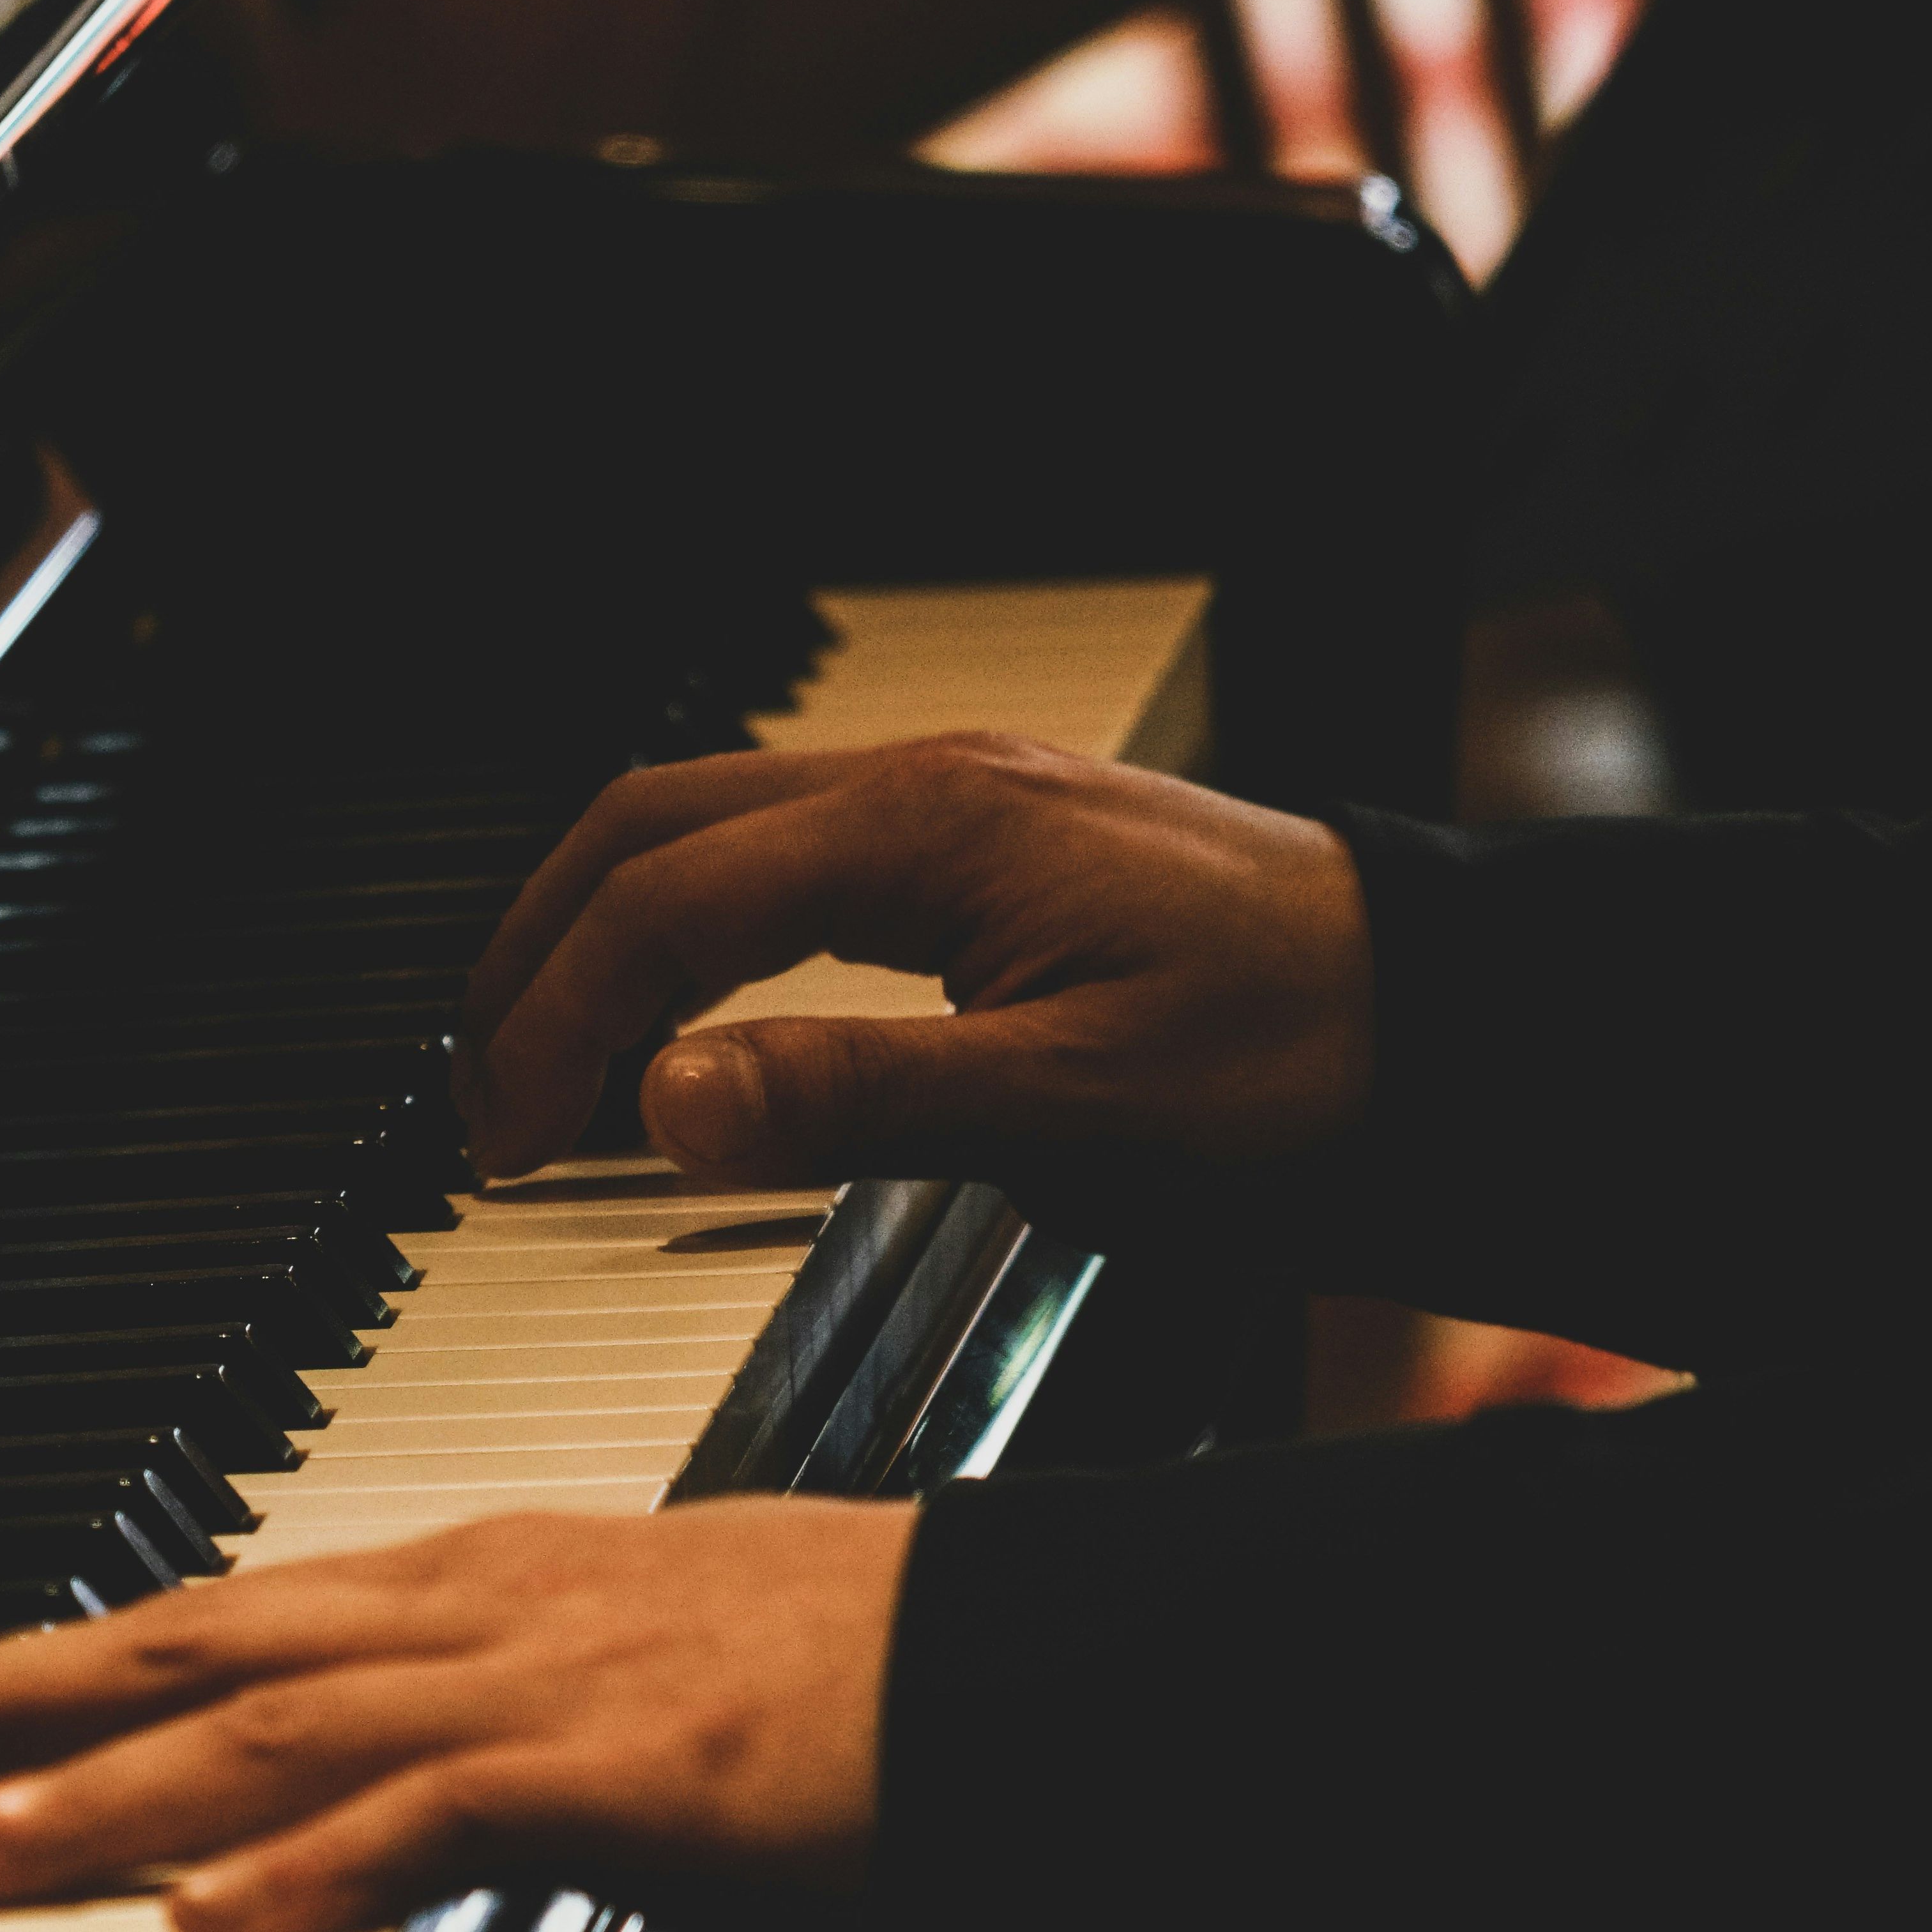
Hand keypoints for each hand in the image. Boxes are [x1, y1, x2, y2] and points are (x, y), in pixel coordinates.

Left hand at [0, 1500, 915, 1931]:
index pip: (207, 1616)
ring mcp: (545, 1678)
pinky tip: (204, 1925)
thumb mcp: (617, 1687)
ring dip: (95, 1800)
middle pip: (185, 1645)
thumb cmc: (843, 1667)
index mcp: (470, 1581)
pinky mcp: (628, 1764)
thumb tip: (340, 1813)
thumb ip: (469, 1740)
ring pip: (269, 1729)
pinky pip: (436, 1816)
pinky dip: (308, 1871)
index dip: (39, 1661)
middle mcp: (474, 1606)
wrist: (1013, 1646)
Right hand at [454, 735, 1374, 1229]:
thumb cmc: (1301, 1056)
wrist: (1449, 1022)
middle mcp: (923, 790)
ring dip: (598, 938)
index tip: (507, 1141)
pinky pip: (775, 857)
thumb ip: (858, 1097)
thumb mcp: (1076, 1104)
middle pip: (647, 831)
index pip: (667, 906)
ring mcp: (949, 809)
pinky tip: (676, 1018)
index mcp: (929, 832)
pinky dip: (683, 933)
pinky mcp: (978, 853)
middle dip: (535, 959)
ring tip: (545, 1066)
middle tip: (482, 1101)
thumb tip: (664, 1104)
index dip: (559, 1025)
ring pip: (701, 830)